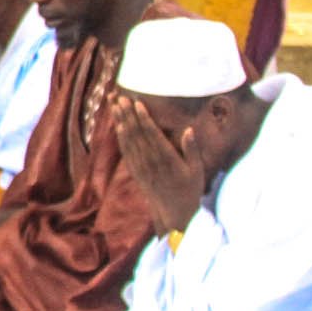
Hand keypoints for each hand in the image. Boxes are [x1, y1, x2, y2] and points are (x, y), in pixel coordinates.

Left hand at [113, 95, 211, 231]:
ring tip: (114, 105)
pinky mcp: (136, 171)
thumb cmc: (189, 190)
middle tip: (120, 97)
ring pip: (128, 140)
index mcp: (167, 159)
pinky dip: (121, 137)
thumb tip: (189, 130)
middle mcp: (151, 162)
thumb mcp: (196, 171)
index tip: (136, 103)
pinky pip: (126, 151)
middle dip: (127, 114)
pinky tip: (117, 125)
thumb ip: (192, 150)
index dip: (143, 118)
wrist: (173, 213)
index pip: (152, 134)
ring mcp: (141, 167)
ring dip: (120, 121)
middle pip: (137, 134)